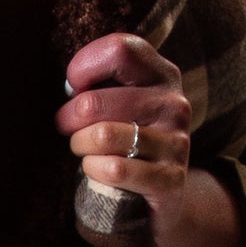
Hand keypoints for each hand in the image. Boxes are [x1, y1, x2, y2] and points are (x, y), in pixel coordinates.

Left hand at [56, 32, 242, 246]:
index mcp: (162, 75)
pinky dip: (94, 171)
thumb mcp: (121, 102)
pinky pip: (114, 170)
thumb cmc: (126, 140)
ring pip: (101, 136)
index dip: (83, 67)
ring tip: (84, 149)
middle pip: (94, 102)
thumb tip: (72, 86)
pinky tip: (99, 171)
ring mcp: (176, 142)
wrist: (161, 196)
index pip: (120, 50)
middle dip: (69, 119)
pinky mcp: (170, 178)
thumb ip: (101, 82)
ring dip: (80, 146)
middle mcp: (174, 103)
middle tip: (69, 128)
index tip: (75, 87)